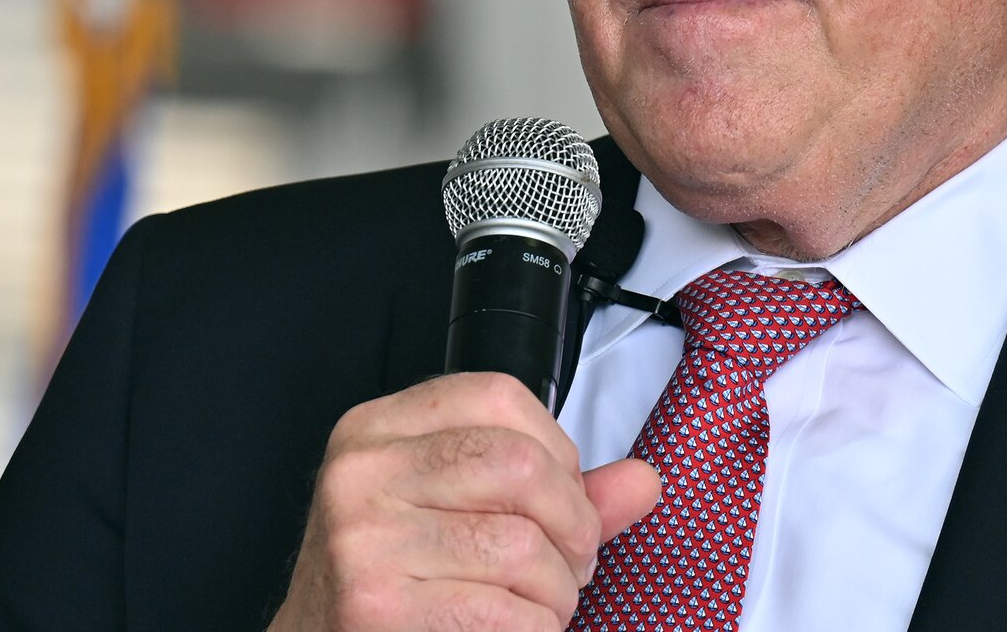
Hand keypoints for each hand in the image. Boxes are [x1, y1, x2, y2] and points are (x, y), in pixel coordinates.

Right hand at [266, 372, 661, 631]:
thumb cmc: (392, 580)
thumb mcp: (455, 509)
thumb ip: (553, 490)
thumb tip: (643, 481)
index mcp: (378, 428)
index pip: (500, 397)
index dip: (560, 451)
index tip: (567, 498)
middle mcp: (362, 472)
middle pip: (521, 466)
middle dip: (573, 526)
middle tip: (571, 564)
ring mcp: (363, 538)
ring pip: (521, 546)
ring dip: (556, 593)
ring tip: (542, 606)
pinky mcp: (375, 605)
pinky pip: (504, 614)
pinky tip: (516, 631)